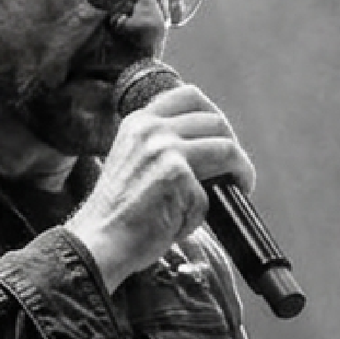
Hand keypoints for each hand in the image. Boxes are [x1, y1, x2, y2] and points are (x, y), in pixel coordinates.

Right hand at [67, 85, 255, 290]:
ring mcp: (164, 149)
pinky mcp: (176, 175)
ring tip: (239, 188)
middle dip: (233, 146)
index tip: (222, 138)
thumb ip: (167, 148)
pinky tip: (186, 222)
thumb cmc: (119, 213)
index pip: (190, 96)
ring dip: (241, 170)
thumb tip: (214, 152)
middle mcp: (151, 128)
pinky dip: (205, 210)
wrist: (98, 242)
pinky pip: (211, 191)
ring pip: (226, 148)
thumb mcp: (137, 163)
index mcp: (139, 122)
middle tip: (235, 170)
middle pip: (216, 121)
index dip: (215, 116)